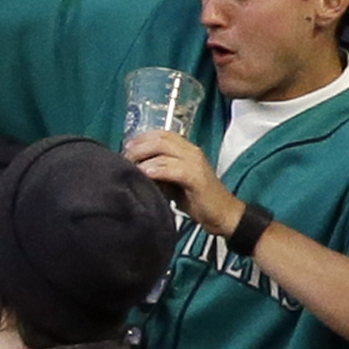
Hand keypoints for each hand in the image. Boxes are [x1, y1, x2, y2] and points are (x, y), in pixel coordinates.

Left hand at [125, 130, 243, 236]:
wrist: (223, 214)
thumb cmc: (196, 198)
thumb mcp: (173, 180)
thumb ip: (158, 169)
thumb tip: (134, 166)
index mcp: (186, 149)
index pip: (160, 134)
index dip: (141, 139)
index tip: (126, 148)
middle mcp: (191, 151)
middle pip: (159, 139)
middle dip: (138, 147)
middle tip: (125, 158)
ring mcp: (195, 163)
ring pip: (164, 150)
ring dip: (143, 157)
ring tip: (132, 167)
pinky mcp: (197, 178)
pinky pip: (173, 168)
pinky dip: (157, 169)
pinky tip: (146, 174)